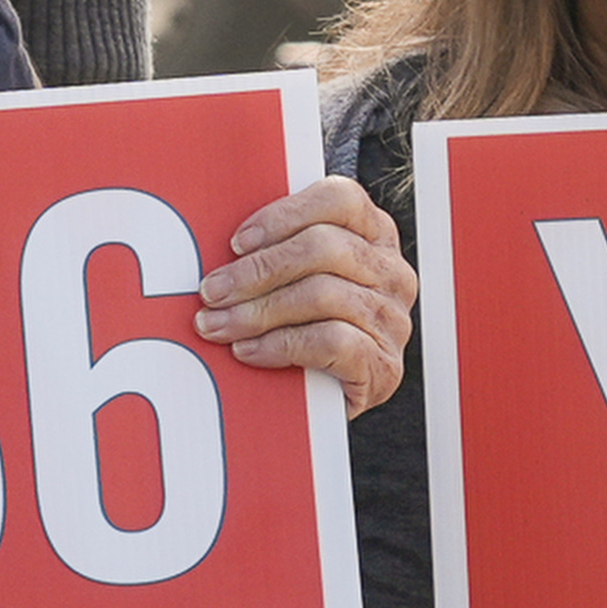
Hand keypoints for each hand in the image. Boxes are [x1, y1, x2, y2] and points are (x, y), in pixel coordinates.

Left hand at [198, 176, 417, 415]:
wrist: (326, 407)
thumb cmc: (303, 328)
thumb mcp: (296, 279)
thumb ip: (276, 249)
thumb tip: (214, 233)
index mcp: (375, 236)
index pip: (340, 200)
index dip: (284, 216)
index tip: (237, 243)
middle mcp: (392, 273)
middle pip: (325, 247)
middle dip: (257, 270)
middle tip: (212, 290)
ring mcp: (393, 320)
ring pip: (323, 294)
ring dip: (258, 311)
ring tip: (218, 325)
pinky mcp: (385, 366)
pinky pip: (331, 341)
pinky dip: (281, 344)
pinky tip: (249, 351)